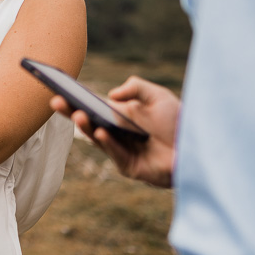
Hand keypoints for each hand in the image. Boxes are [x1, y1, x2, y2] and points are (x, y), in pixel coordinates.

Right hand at [51, 75, 178, 187]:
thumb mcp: (158, 96)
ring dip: (87, 127)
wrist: (198, 148)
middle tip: (56, 101)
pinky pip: (115, 154)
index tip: (59, 88)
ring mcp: (120, 151)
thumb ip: (136, 87)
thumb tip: (111, 95)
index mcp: (118, 116)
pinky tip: (102, 132)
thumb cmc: (178, 122)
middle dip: (72, 112)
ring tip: (79, 115)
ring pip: (98, 138)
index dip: (75, 99)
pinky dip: (108, 143)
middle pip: (89, 122)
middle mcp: (115, 134)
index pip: (91, 106)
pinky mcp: (129, 167)